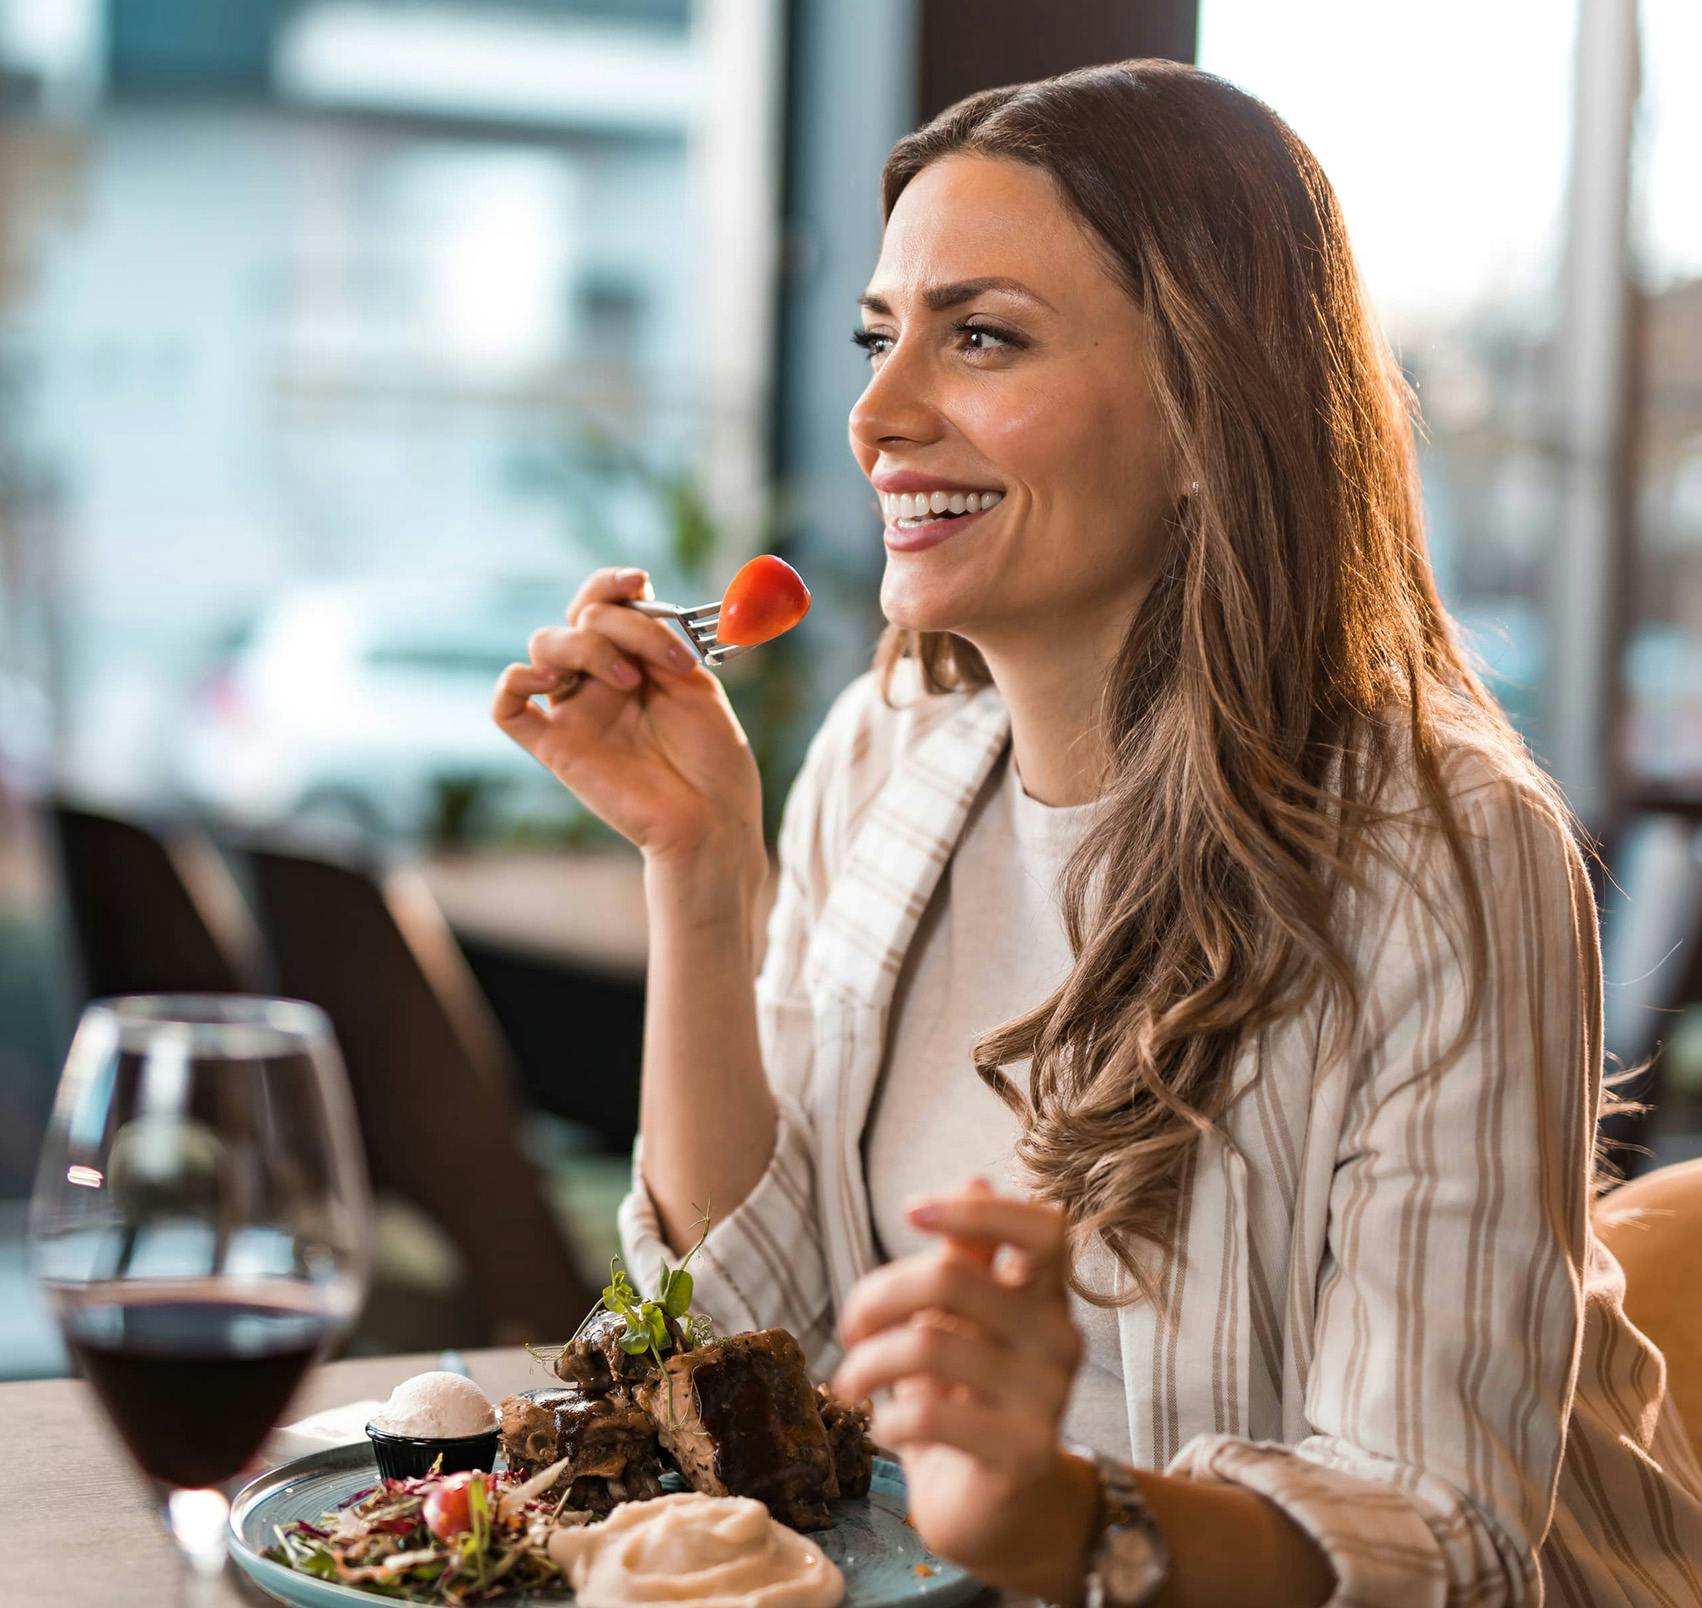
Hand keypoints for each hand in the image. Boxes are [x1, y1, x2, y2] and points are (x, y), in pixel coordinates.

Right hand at [492, 566, 764, 869]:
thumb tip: (635, 600)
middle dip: (623, 623)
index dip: (612, 584)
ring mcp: (575, 712)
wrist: (714, 821)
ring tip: (631, 682)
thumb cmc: (715, 760)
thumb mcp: (697, 686)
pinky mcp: (556, 747)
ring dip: (587, 646)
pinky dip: (513, 682)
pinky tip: (550, 681)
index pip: (603, 604)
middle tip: (667, 662)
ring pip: (544, 645)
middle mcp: (599, 682)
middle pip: (579, 617)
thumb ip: (661, 642)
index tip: (639, 581)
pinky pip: (506, 708)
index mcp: (634, 662)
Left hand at [831, 1179, 1096, 1601]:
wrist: (1004, 1515)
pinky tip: (885, 1430)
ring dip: (868, 1364)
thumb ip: (970, 1260)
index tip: (911, 1211)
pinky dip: (889, 1420)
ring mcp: (1047, 1398)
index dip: (977, 1209)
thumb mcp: (964, 1325)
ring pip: (929, 1345)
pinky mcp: (1023, 1454)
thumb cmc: (974, 1402)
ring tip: (851, 1383)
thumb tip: (975, 1176)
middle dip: (879, 1295)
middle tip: (850, 1326)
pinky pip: (931, 1414)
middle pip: (952, 1277)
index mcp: (1045, 1297)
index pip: (1043, 1228)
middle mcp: (1057, 1338)